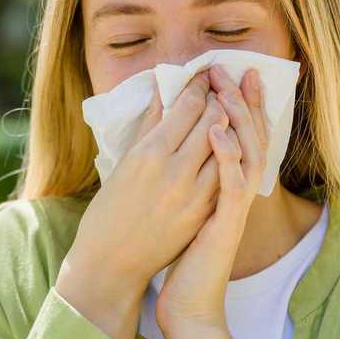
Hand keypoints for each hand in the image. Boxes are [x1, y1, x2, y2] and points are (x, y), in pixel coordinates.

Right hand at [57, 69, 227, 338]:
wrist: (112, 263)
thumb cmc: (109, 210)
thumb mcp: (124, 162)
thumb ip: (149, 125)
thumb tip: (163, 91)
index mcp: (149, 153)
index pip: (188, 106)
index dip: (200, 85)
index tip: (204, 75)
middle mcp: (175, 170)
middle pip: (213, 121)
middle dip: (220, 98)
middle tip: (222, 85)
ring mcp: (194, 194)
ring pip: (227, 146)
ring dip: (231, 124)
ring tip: (228, 111)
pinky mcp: (205, 212)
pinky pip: (227, 174)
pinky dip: (230, 153)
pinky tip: (230, 143)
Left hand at [156, 65, 268, 332]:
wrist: (188, 304)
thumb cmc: (181, 257)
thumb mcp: (186, 207)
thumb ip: (189, 174)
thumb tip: (175, 141)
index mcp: (227, 185)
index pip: (242, 135)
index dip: (242, 103)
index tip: (234, 72)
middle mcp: (236, 192)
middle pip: (250, 136)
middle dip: (242, 100)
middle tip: (234, 68)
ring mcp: (233, 207)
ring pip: (246, 153)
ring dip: (237, 118)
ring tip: (227, 88)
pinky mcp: (225, 223)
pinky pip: (232, 183)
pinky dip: (227, 155)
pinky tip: (218, 132)